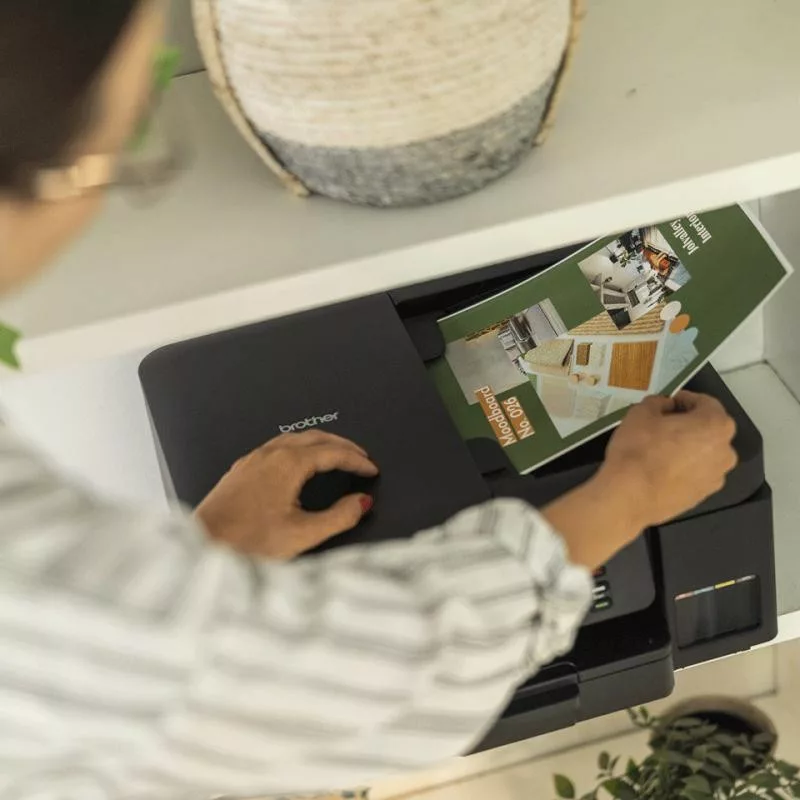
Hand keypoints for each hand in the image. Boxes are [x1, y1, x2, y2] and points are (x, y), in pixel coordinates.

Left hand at [195, 431, 378, 558]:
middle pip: (315, 438)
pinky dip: (299, 449)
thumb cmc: (246, 543)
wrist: (203, 548)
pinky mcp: (241, 470)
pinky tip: (298, 463)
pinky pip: (276, 447)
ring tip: (336, 456)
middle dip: (342, 445)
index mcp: (287, 464)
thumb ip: (339, 517)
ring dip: (320, 444)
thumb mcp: (303, 534)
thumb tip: (361, 503)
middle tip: (360, 457)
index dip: (356, 460)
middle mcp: (269, 455)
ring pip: (294, 439)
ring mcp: (252, 460)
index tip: (371, 469)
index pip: (332, 453)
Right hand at [543, 391, 736, 568]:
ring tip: (662, 449)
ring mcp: (716, 476)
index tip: (667, 402)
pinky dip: (685, 468)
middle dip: (689, 424)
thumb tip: (665, 406)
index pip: (705, 403)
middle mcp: (725, 451)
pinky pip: (697, 473)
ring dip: (689, 447)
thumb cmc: (638, 448)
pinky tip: (662, 469)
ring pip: (704, 453)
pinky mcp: (703, 496)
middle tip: (663, 424)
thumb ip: (658, 403)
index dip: (684, 399)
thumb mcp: (640, 412)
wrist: (630, 496)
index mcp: (716, 424)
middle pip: (709, 429)